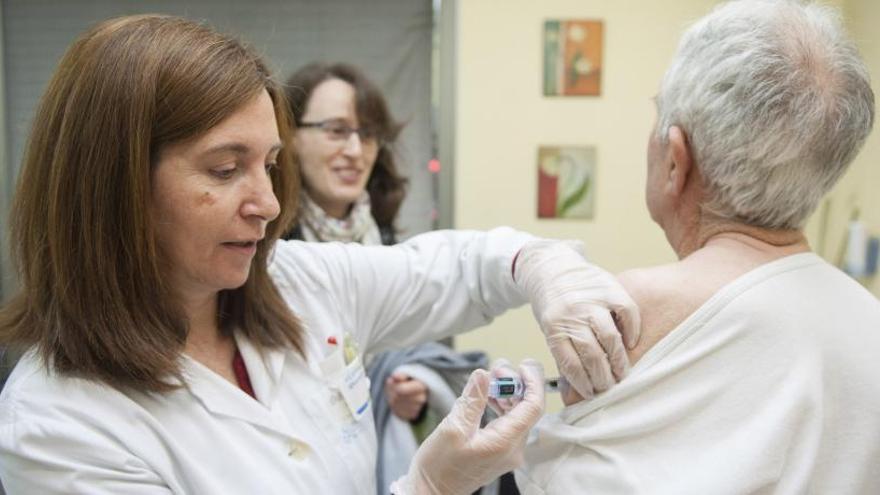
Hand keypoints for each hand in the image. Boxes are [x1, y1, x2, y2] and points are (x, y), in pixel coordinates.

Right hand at [390, 360, 544, 494]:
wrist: (432, 493)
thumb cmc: (439, 467)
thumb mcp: (453, 428)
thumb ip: (472, 399)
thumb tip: (483, 373)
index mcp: (505, 442)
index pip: (533, 406)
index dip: (532, 382)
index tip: (522, 365)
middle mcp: (513, 449)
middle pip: (526, 409)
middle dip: (515, 384)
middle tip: (497, 368)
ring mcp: (507, 452)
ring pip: (518, 415)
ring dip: (508, 394)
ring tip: (491, 378)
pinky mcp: (499, 452)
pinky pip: (508, 424)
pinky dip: (501, 407)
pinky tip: (488, 397)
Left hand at [515, 240, 640, 399]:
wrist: (552, 267)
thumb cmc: (552, 304)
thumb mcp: (550, 328)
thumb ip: (564, 351)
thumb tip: (576, 386)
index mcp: (554, 327)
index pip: (571, 364)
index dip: (583, 383)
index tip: (591, 393)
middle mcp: (573, 314)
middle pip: (593, 355)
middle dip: (603, 378)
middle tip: (610, 387)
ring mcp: (592, 300)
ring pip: (610, 338)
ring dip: (619, 361)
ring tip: (622, 373)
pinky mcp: (610, 288)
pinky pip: (627, 312)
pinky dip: (632, 331)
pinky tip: (630, 344)